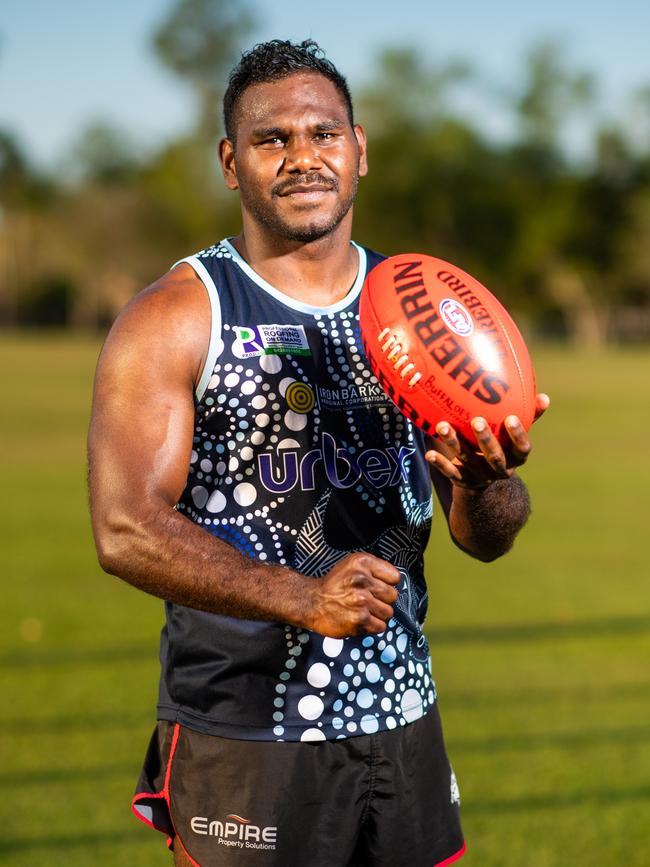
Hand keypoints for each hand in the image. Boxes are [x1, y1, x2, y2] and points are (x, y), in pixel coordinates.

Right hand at [306, 552, 399, 637]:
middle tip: (367, 600)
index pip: (395, 577)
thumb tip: (397, 580)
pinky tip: (361, 619)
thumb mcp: (352, 565)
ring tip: (363, 610)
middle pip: (393, 596)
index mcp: (362, 562)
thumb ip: (374, 568)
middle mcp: (362, 580)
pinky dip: (372, 626)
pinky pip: (381, 626)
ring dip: (378, 614)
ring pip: (388, 612)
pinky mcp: (360, 619)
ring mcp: (361, 601)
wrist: (312, 602)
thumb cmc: (334, 585)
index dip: (387, 583)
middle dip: (382, 600)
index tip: (376, 586)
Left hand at [425, 393, 549, 489]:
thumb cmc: (501, 447)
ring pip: (468, 460)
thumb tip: (545, 397)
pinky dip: (439, 463)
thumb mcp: (513, 436)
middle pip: (494, 456)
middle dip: (485, 439)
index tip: (511, 418)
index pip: (522, 449)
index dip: (518, 435)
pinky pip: (450, 473)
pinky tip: (428, 453)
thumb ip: (527, 417)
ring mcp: (481, 477)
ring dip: (454, 443)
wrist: (484, 483)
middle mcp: (500, 470)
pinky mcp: (463, 482)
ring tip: (442, 426)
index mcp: (516, 458)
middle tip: (476, 420)